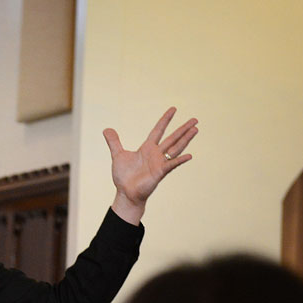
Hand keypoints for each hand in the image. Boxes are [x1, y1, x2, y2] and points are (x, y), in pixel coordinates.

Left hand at [103, 107, 197, 224]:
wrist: (125, 193)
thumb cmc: (124, 176)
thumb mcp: (118, 155)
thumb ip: (114, 142)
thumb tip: (106, 129)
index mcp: (147, 148)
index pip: (158, 130)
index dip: (165, 120)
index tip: (173, 109)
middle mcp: (156, 154)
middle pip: (173, 138)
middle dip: (183, 129)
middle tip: (195, 119)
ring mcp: (160, 163)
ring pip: (176, 148)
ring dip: (186, 139)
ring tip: (195, 129)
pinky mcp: (160, 173)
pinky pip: (171, 165)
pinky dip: (179, 160)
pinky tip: (189, 156)